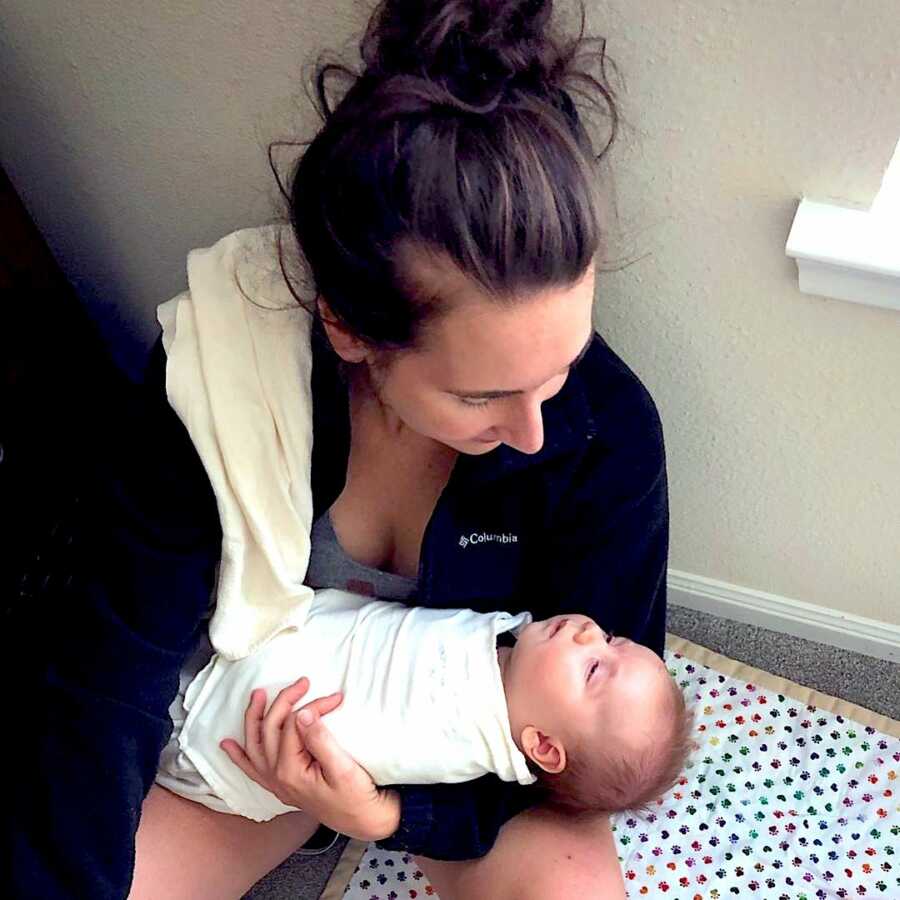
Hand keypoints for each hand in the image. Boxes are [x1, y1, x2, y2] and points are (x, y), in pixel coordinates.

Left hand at [220, 677, 400, 841]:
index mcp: (291, 771)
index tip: (335, 698)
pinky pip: (252, 769)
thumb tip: (301, 713)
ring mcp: (276, 782)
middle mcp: (277, 777)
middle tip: (302, 682)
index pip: (294, 724)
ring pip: (255, 744)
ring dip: (254, 718)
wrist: (362, 820)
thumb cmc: (356, 795)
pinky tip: (228, 745)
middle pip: (270, 728)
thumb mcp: (343, 768)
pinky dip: (239, 756)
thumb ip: (320, 740)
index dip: (313, 705)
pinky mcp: (280, 785)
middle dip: (284, 700)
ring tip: (258, 696)